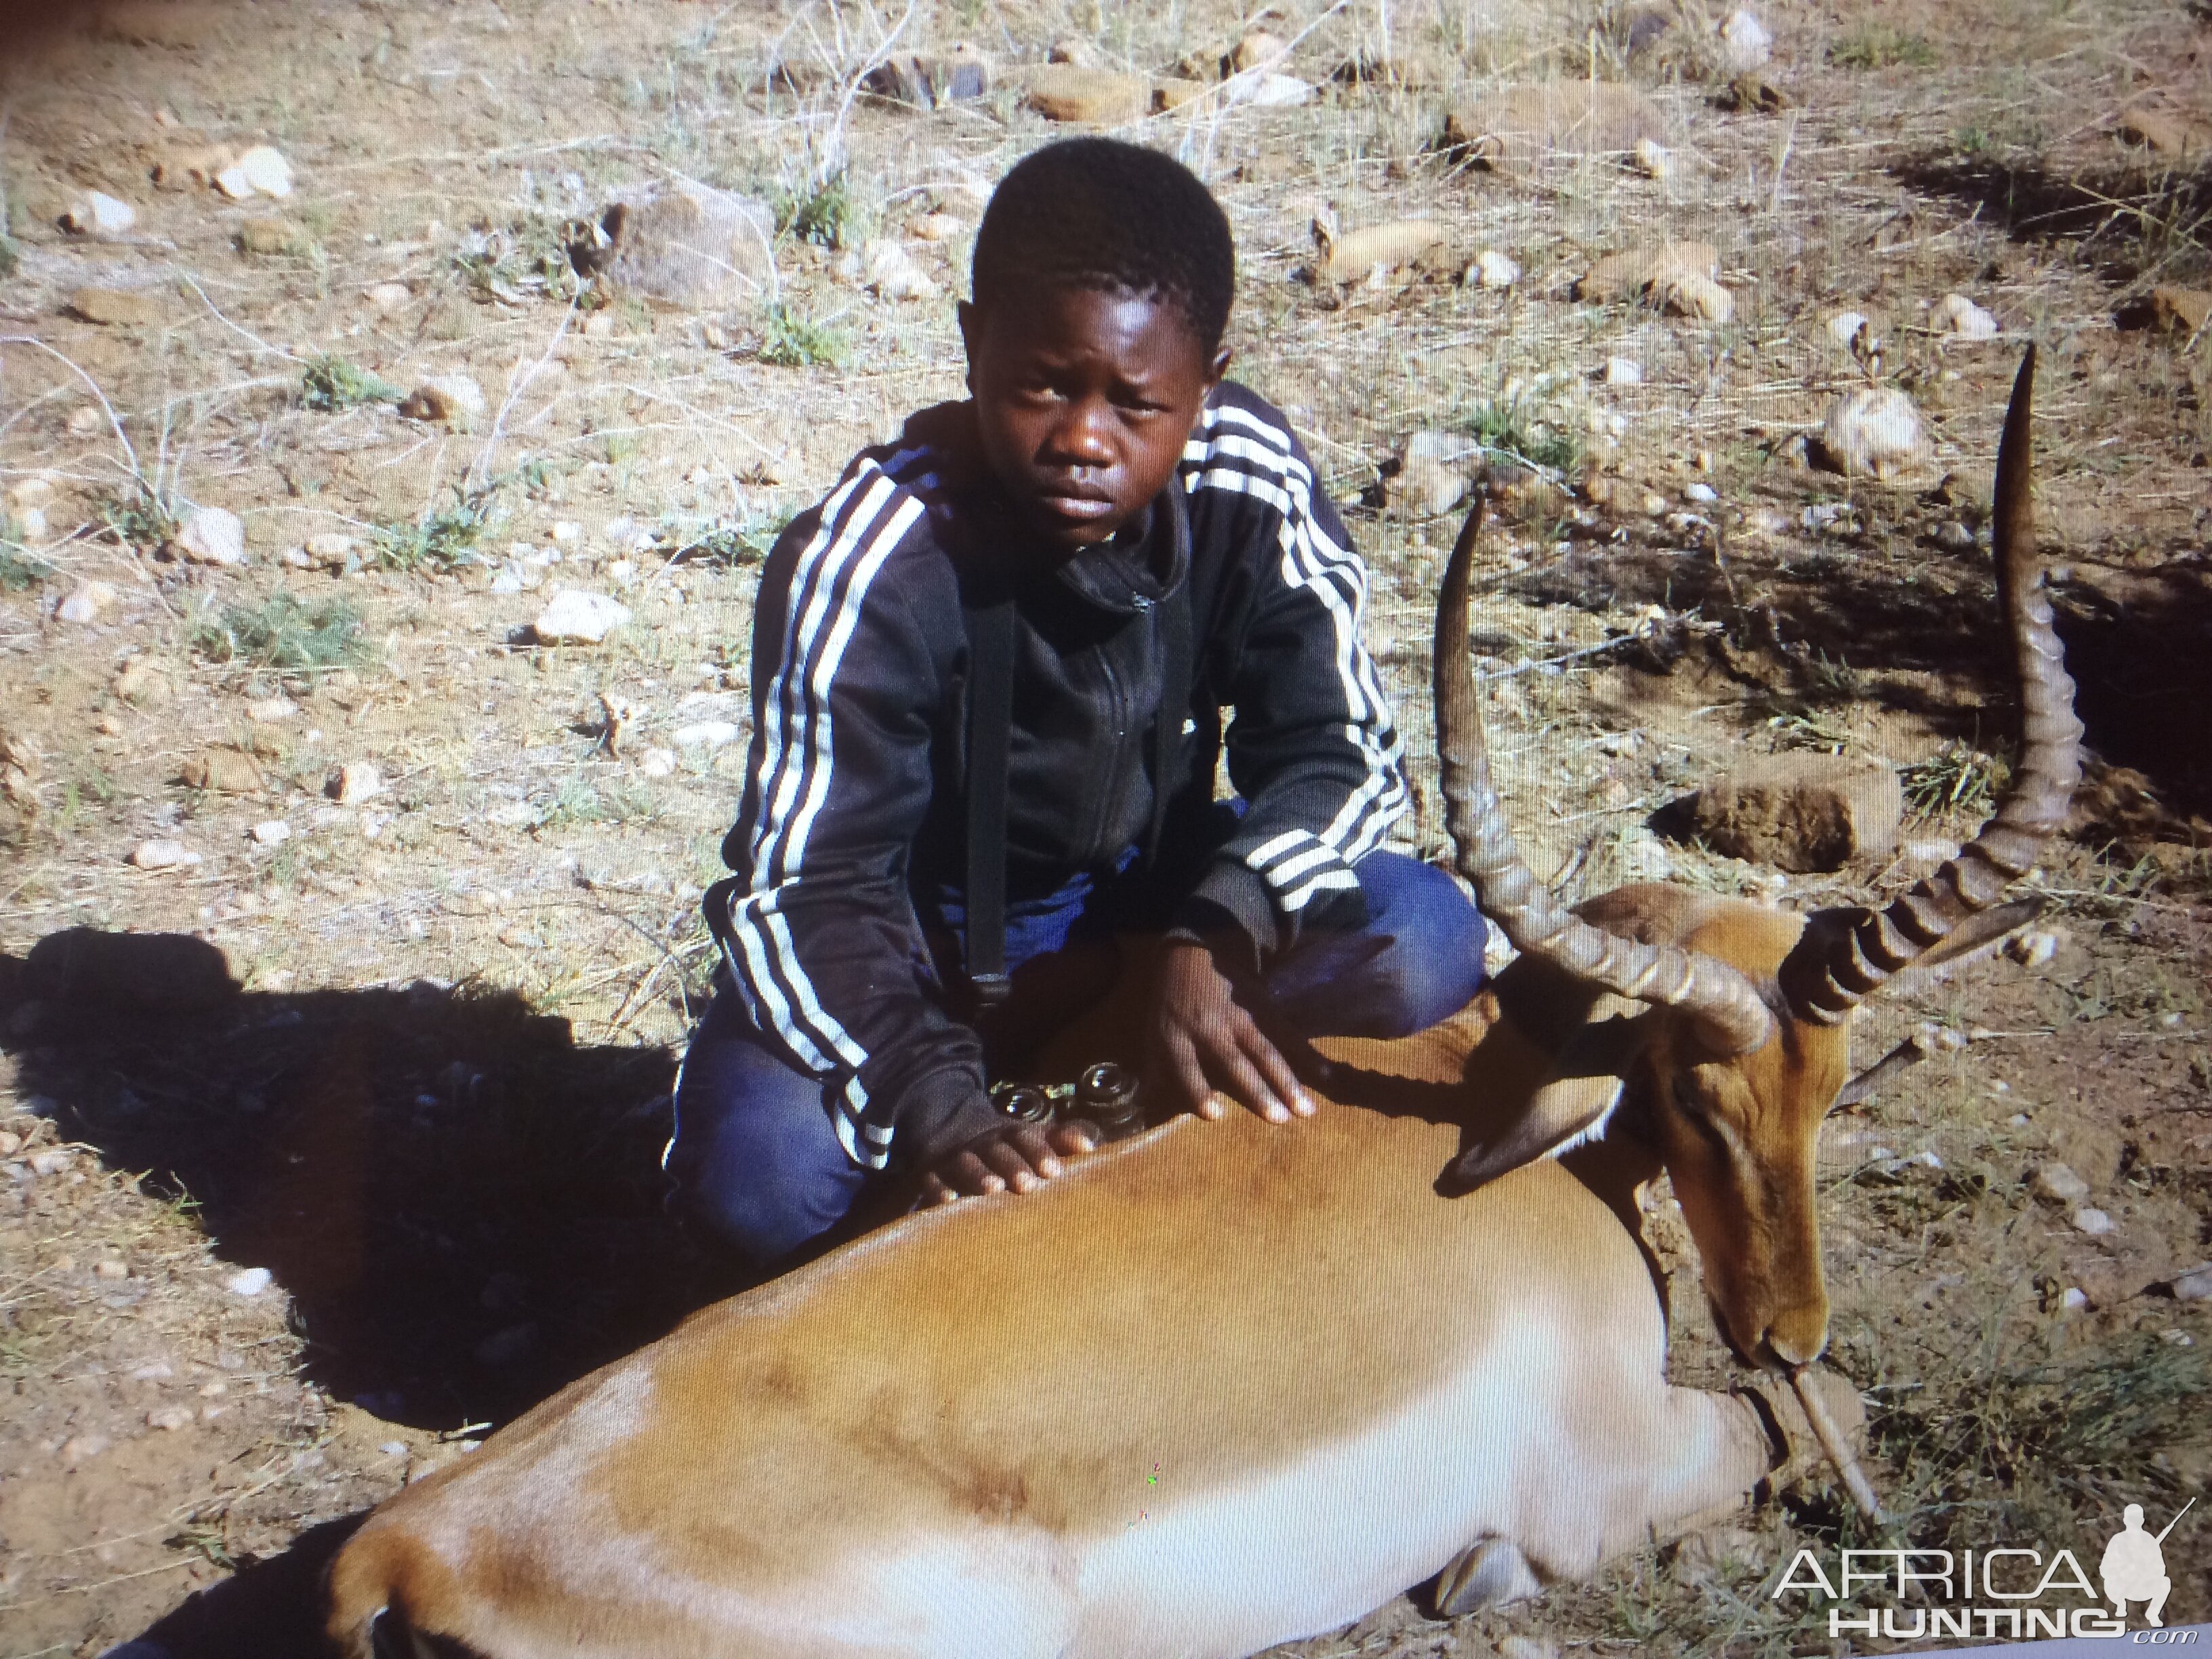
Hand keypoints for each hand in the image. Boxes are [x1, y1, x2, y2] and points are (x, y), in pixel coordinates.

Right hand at [920, 1119, 1096, 1205]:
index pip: (1026, 1136)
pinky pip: (932, 1179)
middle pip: (998, 1150)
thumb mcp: (1035, 1136)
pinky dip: (938, 1189)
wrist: (952, 1129)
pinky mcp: (932, 1172)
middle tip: (1027, 1185)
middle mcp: (984, 1143)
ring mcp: (956, 1157)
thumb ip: (1064, 1138)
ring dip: (978, 1175)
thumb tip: (1092, 1148)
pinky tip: (947, 1202)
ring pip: (966, 1163)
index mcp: (1011, 1134)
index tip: (1053, 1172)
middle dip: (1012, 1165)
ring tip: (993, 1190)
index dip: (1039, 1151)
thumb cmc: (1010, 1146)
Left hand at [1147, 939, 1315, 1124]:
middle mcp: (1210, 1029)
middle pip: (1235, 1063)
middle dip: (1257, 1091)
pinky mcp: (1263, 1010)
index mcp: (1177, 1035)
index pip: (1186, 1067)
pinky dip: (1308, 1056)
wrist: (1193, 951)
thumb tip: (1145, 1105)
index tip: (1215, 1115)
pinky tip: (1326, 1075)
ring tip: (1304, 1109)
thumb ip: (1153, 1068)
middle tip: (1277, 1118)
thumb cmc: (1171, 1000)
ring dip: (1287, 1081)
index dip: (1199, 1091)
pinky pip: (1287, 1035)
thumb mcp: (1152, 1031)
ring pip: (1265, 1052)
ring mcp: (1240, 1018)